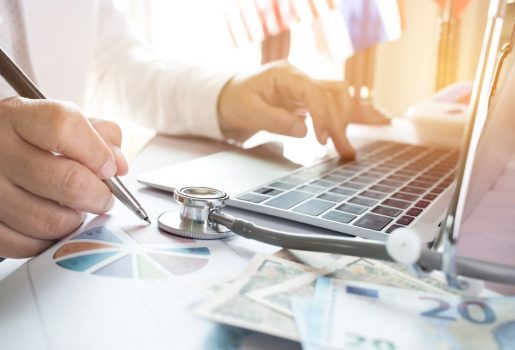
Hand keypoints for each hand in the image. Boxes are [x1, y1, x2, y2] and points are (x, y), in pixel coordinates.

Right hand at [0, 97, 127, 257]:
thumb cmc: (29, 139)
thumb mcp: (59, 121)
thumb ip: (99, 135)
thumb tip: (118, 166)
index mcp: (17, 117)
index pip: (63, 127)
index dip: (97, 151)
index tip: (109, 167)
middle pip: (67, 181)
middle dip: (98, 196)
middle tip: (103, 198)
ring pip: (51, 221)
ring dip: (74, 220)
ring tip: (74, 209)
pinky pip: (28, 245)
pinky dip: (49, 241)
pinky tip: (51, 223)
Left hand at [217, 61, 388, 156]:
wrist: (228, 97)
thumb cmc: (235, 100)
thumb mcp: (248, 111)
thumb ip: (275, 121)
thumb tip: (304, 131)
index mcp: (285, 75)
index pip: (315, 92)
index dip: (323, 116)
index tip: (322, 140)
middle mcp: (301, 79)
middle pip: (334, 93)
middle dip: (341, 122)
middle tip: (344, 150)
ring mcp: (307, 88)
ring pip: (340, 98)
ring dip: (348, 121)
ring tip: (350, 147)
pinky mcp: (309, 101)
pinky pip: (335, 105)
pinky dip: (349, 117)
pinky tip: (370, 124)